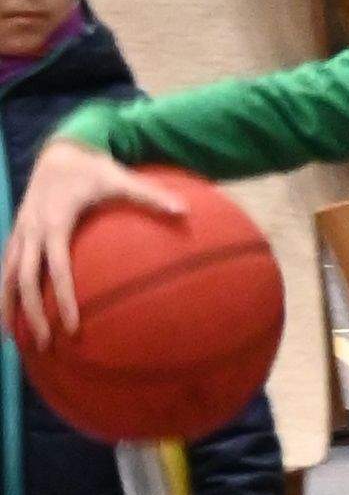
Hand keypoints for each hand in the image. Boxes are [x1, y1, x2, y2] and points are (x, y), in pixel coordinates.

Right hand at [4, 133, 131, 341]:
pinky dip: (5, 290)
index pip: (58, 270)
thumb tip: (186, 211)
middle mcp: (32, 231)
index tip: (71, 327)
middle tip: (45, 344)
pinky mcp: (16, 233)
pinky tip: (9, 313)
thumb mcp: (121, 179)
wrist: (60, 150)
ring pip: (7, 277)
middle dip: (31, 314)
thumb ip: (151, 196)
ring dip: (8, 307)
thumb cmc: (93, 168)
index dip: (62, 299)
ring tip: (13, 339)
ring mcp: (20, 232)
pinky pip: (6, 266)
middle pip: (24, 281)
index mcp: (56, 223)